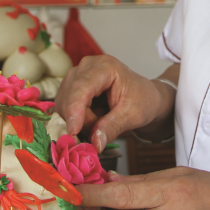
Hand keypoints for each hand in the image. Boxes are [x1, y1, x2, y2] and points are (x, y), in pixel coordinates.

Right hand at [54, 54, 170, 151]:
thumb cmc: (142, 100)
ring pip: (65, 105)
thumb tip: (94, 143)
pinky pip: (66, 109)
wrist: (145, 97)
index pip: (82, 87)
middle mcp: (86, 66)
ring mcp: (76, 76)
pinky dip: (78, 120)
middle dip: (83, 121)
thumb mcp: (133, 115)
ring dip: (81, 122)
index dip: (75, 109)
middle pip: (70, 97)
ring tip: (102, 121)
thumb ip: (113, 127)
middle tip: (102, 130)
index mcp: (105, 66)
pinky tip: (94, 119)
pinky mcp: (71, 87)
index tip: (73, 131)